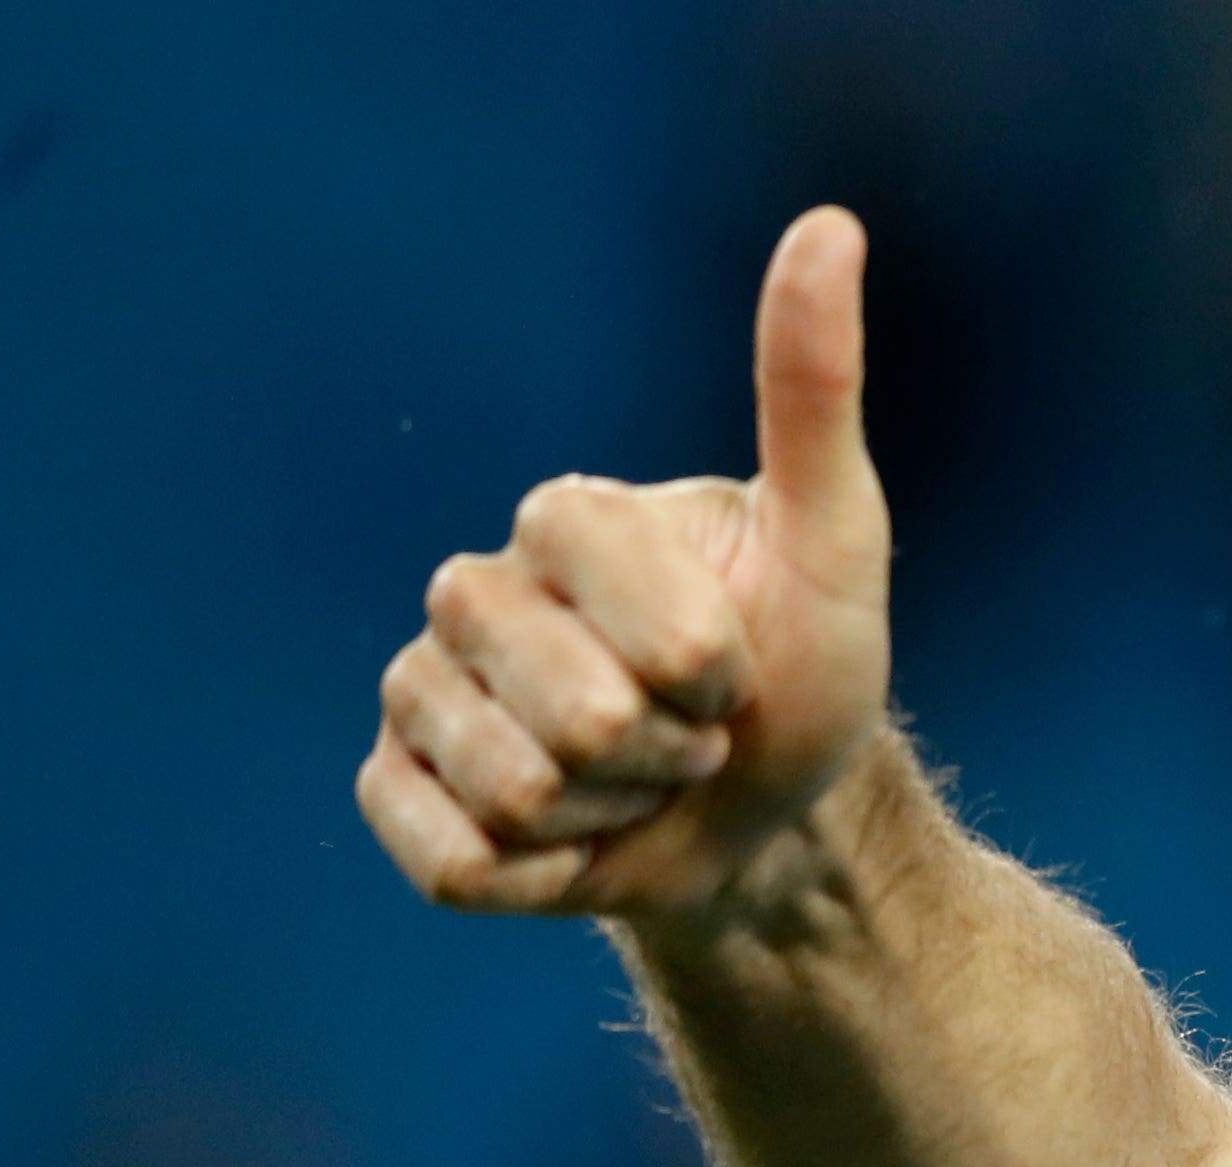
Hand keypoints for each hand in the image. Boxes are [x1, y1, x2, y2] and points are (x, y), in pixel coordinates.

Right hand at [358, 206, 892, 922]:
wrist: (765, 815)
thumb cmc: (802, 672)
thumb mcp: (836, 544)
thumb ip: (814, 394)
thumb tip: (829, 224)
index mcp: (566, 519)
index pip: (652, 638)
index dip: (716, 680)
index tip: (736, 668)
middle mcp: (474, 589)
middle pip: (579, 726)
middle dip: (668, 758)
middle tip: (689, 736)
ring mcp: (421, 689)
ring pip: (517, 797)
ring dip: (610, 818)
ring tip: (634, 783)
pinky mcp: (395, 790)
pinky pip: (451, 861)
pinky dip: (539, 878)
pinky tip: (567, 842)